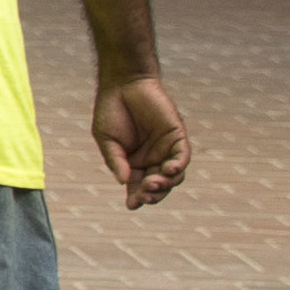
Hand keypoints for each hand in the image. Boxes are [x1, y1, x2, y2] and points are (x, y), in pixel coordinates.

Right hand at [90, 75, 188, 206]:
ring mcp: (166, 149)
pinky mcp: (177, 137)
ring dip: (165, 183)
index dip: (137, 197)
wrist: (123, 84)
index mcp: (134, 163)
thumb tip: (123, 182)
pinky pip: (182, 157)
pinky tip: (168, 170)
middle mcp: (152, 159)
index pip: (138, 186)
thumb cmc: (111, 110)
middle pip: (158, 185)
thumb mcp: (106, 139)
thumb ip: (115, 160)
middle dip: (152, 194)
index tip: (131, 205)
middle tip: (144, 195)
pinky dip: (177, 166)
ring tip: (153, 183)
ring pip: (173, 176)